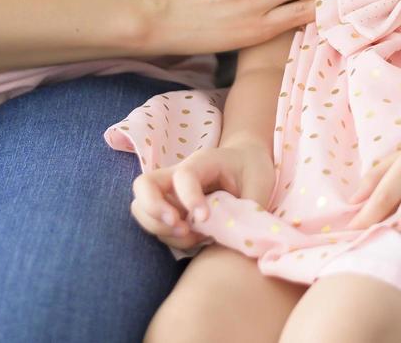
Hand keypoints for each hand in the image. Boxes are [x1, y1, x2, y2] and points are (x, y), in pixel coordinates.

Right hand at [130, 140, 275, 250]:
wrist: (245, 162)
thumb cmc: (252, 169)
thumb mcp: (260, 182)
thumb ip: (248, 207)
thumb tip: (240, 235)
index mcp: (202, 162)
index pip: (184, 176)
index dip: (189, 198)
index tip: (205, 218)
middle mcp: (177, 175)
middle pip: (143, 185)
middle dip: (154, 210)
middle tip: (181, 226)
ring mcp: (169, 192)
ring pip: (141, 207)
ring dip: (159, 228)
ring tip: (191, 236)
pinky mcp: (169, 209)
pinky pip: (155, 224)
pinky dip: (168, 237)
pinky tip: (194, 239)